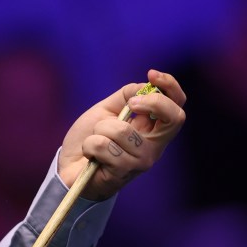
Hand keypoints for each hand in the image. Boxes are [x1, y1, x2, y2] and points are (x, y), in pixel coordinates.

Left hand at [58, 69, 185, 200]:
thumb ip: (126, 96)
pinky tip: (91, 155)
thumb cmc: (90, 138)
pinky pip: (103, 145)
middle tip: (128, 106)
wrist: (69, 168)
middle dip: (151, 102)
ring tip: (95, 139)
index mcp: (152, 130)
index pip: (177, 109)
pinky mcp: (123, 172)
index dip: (170, 87)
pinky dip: (90, 144)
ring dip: (99, 129)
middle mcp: (153, 147)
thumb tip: (145, 85)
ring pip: (122, 130)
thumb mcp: (107, 111)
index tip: (152, 74)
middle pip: (174, 118)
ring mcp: (141, 161)